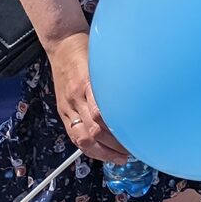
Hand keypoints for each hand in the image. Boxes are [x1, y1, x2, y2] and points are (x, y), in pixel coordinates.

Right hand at [47, 32, 127, 163]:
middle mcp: (76, 97)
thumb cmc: (87, 49)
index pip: (101, 114)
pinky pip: (74, 136)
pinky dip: (88, 148)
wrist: (62, 43)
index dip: (118, 130)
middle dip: (114, 146)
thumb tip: (138, 96)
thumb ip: (117, 80)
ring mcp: (67, 106)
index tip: (136, 136)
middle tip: (133, 150)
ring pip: (82, 138)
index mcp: (87, 84)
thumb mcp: (105, 60)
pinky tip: (102, 153)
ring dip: (102, 153)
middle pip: (94, 130)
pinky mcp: (63, 111)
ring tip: (120, 158)